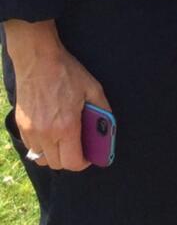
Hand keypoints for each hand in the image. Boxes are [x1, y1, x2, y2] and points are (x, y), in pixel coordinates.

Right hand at [5, 20, 108, 170]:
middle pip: (57, 164)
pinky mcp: (20, 126)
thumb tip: (106, 128)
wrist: (38, 60)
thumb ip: (102, 110)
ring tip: (64, 141)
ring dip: (54, 154)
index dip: (82, 163)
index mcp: (66, 126)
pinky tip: (50, 132)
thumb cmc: (67, 72)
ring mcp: (30, 131)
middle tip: (78, 148)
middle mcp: (45, 133)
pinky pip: (31, 147)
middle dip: (70, 160)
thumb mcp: (92, 88)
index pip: (72, 162)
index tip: (88, 157)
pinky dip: (41, 146)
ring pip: (42, 158)